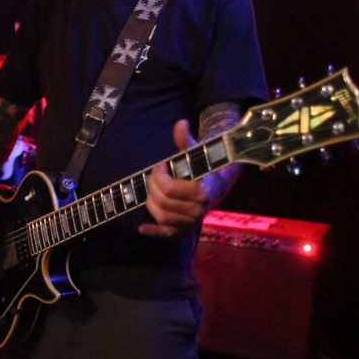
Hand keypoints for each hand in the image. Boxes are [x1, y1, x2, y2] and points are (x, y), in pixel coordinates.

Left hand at [139, 119, 209, 238]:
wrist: (217, 185)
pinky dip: (152, 231)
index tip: (161, 165)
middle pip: (162, 201)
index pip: (170, 188)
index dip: (159, 175)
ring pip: (161, 216)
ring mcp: (190, 222)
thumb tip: (180, 123)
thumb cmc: (203, 166)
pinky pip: (165, 234)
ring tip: (152, 190)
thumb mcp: (195, 151)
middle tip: (154, 175)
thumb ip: (185, 140)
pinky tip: (141, 227)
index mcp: (203, 191)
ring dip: (151, 202)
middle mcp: (198, 210)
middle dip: (152, 185)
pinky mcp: (183, 230)